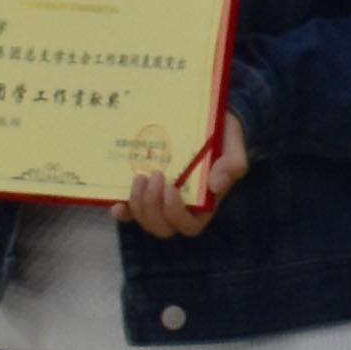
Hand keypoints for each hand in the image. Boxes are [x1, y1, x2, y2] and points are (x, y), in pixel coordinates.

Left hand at [126, 113, 244, 240]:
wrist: (207, 122)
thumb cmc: (222, 138)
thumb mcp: (234, 147)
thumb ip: (232, 165)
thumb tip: (216, 185)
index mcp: (204, 204)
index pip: (189, 226)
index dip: (175, 214)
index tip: (171, 188)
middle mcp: (181, 208)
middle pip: (162, 227)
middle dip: (152, 207)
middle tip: (153, 176)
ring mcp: (161, 202)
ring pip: (145, 220)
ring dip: (138, 204)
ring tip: (140, 177)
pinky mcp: (146, 193)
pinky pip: (131, 212)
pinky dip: (123, 211)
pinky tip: (117, 202)